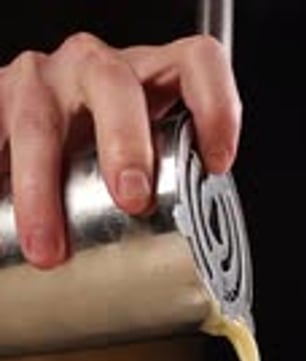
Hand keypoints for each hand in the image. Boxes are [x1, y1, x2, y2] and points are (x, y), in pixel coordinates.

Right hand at [0, 32, 241, 268]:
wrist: (32, 153)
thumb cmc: (100, 165)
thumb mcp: (141, 173)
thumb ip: (166, 204)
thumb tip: (190, 284)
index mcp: (151, 81)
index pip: (195, 64)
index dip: (215, 104)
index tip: (217, 163)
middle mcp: (98, 70)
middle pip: (116, 85)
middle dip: (125, 143)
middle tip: (132, 200)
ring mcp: (45, 82)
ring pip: (41, 120)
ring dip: (43, 187)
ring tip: (50, 248)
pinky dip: (2, 179)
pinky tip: (7, 211)